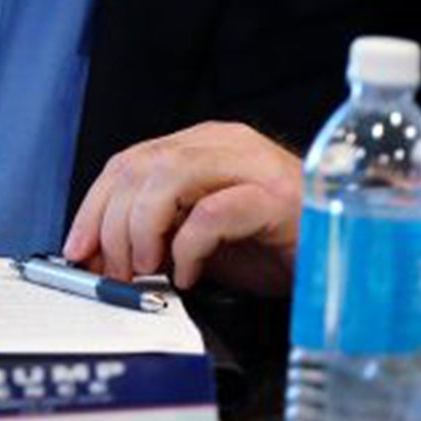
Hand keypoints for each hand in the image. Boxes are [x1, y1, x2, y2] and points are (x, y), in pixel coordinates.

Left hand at [61, 122, 302, 294]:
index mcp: (201, 146)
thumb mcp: (201, 237)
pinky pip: (214, 213)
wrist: (343, 250)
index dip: (92, 208)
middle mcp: (223, 145)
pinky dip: (189, 248)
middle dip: (113, 226)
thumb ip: (157, 234)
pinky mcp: (275, 199)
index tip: (77, 252)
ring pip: (169, 175)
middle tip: (115, 273)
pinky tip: (191, 275)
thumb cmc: (274, 244)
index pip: (127, 162)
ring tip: (146, 268)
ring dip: (143, 228)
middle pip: (140, 166)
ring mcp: (251, 167)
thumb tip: (102, 259)